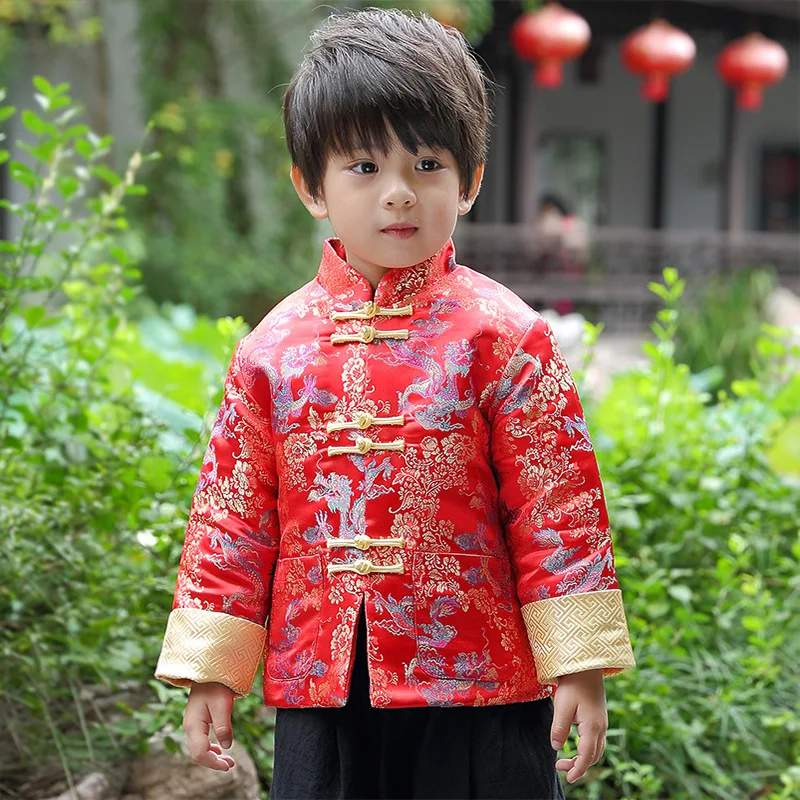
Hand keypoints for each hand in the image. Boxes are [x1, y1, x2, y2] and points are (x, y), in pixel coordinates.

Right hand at [184, 681, 236, 770]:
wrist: (208, 671)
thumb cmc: (216, 685)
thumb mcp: (222, 704)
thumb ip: (223, 726)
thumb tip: (226, 746)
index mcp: (193, 725)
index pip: (200, 753)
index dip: (213, 763)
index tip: (228, 766)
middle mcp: (189, 727)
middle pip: (197, 754)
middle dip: (213, 763)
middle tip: (230, 765)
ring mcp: (191, 724)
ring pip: (198, 749)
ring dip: (212, 757)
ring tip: (227, 761)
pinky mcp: (196, 721)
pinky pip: (200, 741)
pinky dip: (209, 749)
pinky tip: (219, 750)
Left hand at [550, 669, 606, 783]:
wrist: (586, 665)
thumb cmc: (573, 684)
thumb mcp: (562, 705)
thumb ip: (559, 728)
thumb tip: (556, 747)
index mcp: (592, 727)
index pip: (586, 757)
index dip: (578, 770)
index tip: (568, 778)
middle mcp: (600, 727)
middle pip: (593, 756)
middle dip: (578, 766)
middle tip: (559, 767)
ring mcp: (602, 722)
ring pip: (596, 750)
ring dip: (583, 759)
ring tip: (566, 760)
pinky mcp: (599, 717)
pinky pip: (596, 741)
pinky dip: (587, 750)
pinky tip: (576, 745)